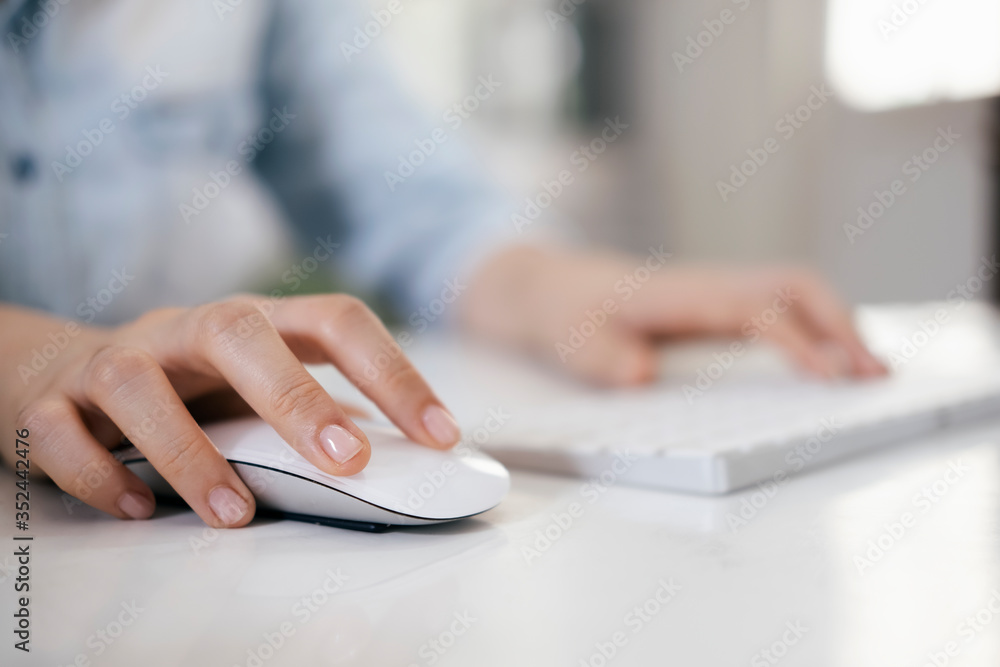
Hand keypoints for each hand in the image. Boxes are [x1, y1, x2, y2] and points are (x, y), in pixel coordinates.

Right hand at [1, 295, 460, 526]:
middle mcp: (188, 330)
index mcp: (256, 323)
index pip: (335, 322)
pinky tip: (137, 510)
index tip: (441, 434)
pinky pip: (63, 433)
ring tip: (233, 513)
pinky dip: (98, 474)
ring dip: (189, 452)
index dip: (393, 372)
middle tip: (349, 461)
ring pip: (140, 384)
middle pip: (240, 333)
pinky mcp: (51, 402)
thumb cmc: (186, 384)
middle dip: (298, 397)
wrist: (60, 372)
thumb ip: (320, 410)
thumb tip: (405, 454)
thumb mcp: (256, 386)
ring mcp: (117, 361)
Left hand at [461, 245, 886, 385]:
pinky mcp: (718, 311)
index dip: (793, 343)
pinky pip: (781, 312)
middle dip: (840, 326)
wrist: (552, 287)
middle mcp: (709, 288)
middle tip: (872, 377)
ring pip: (797, 295)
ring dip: (838, 328)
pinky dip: (816, 333)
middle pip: (795, 288)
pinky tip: (833, 363)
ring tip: (871, 374)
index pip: (755, 311)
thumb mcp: (573, 339)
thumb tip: (644, 375)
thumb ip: (605, 358)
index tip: (825, 378)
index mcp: (680, 293)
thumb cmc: (566, 311)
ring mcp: (717, 296)